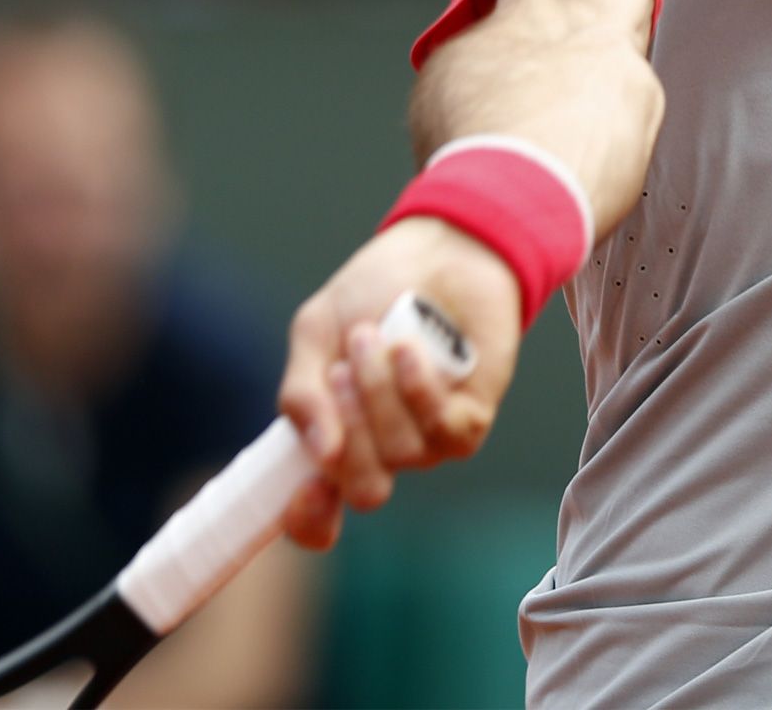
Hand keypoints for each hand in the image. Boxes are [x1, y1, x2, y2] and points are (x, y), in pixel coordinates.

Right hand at [277, 216, 524, 548]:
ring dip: (380, 391)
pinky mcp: (470, 418)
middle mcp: (380, 452)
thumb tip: (317, 453)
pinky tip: (409, 350)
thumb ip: (301, 394)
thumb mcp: (315, 335)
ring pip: (402, 453)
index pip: (316, 514)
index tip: (307, 490)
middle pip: (364, 489)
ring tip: (376, 338)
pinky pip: (444, 430)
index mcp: (333, 442)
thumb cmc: (373, 294)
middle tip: (342, 369)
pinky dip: (419, 388)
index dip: (308, 519)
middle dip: (349, 429)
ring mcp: (427, 439)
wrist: (438, 252)